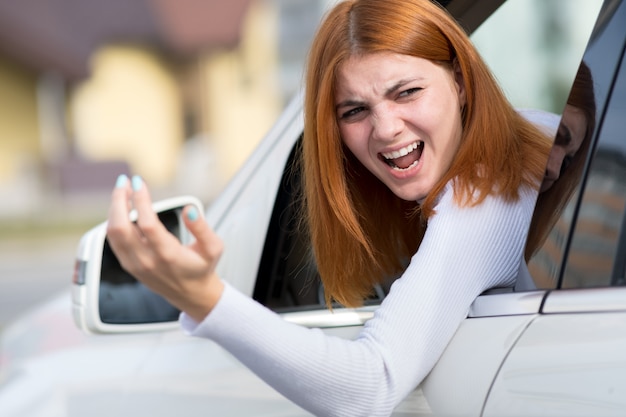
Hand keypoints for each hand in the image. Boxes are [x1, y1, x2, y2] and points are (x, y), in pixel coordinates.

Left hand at [106, 175, 224, 321]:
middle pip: (121, 227)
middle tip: (124, 182)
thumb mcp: (213, 248)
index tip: (139, 182)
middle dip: (119, 200)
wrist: (191, 294)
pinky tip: (121, 208)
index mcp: (168, 255)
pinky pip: (113, 240)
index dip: (140, 200)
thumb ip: (202, 227)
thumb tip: (189, 209)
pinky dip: (113, 221)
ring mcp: (135, 264)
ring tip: (121, 191)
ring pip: (113, 233)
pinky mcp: (128, 265)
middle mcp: (147, 261)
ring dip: (114, 208)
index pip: (146, 223)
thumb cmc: (201, 268)